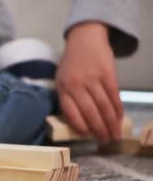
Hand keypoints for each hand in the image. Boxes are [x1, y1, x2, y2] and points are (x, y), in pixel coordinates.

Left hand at [55, 22, 122, 142]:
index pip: (70, 112)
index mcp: (62, 87)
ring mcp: (93, 78)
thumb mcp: (61, 80)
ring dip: (111, 124)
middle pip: (90, 112)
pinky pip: (114, 97)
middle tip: (105, 141)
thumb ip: (68, 98)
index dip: (80, 126)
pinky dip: (118, 110)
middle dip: (99, 130)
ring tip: (115, 135)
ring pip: (104, 107)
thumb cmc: (71, 64)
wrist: (85, 39)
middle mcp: (76, 84)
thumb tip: (79, 122)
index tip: (87, 136)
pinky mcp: (108, 74)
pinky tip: (120, 119)